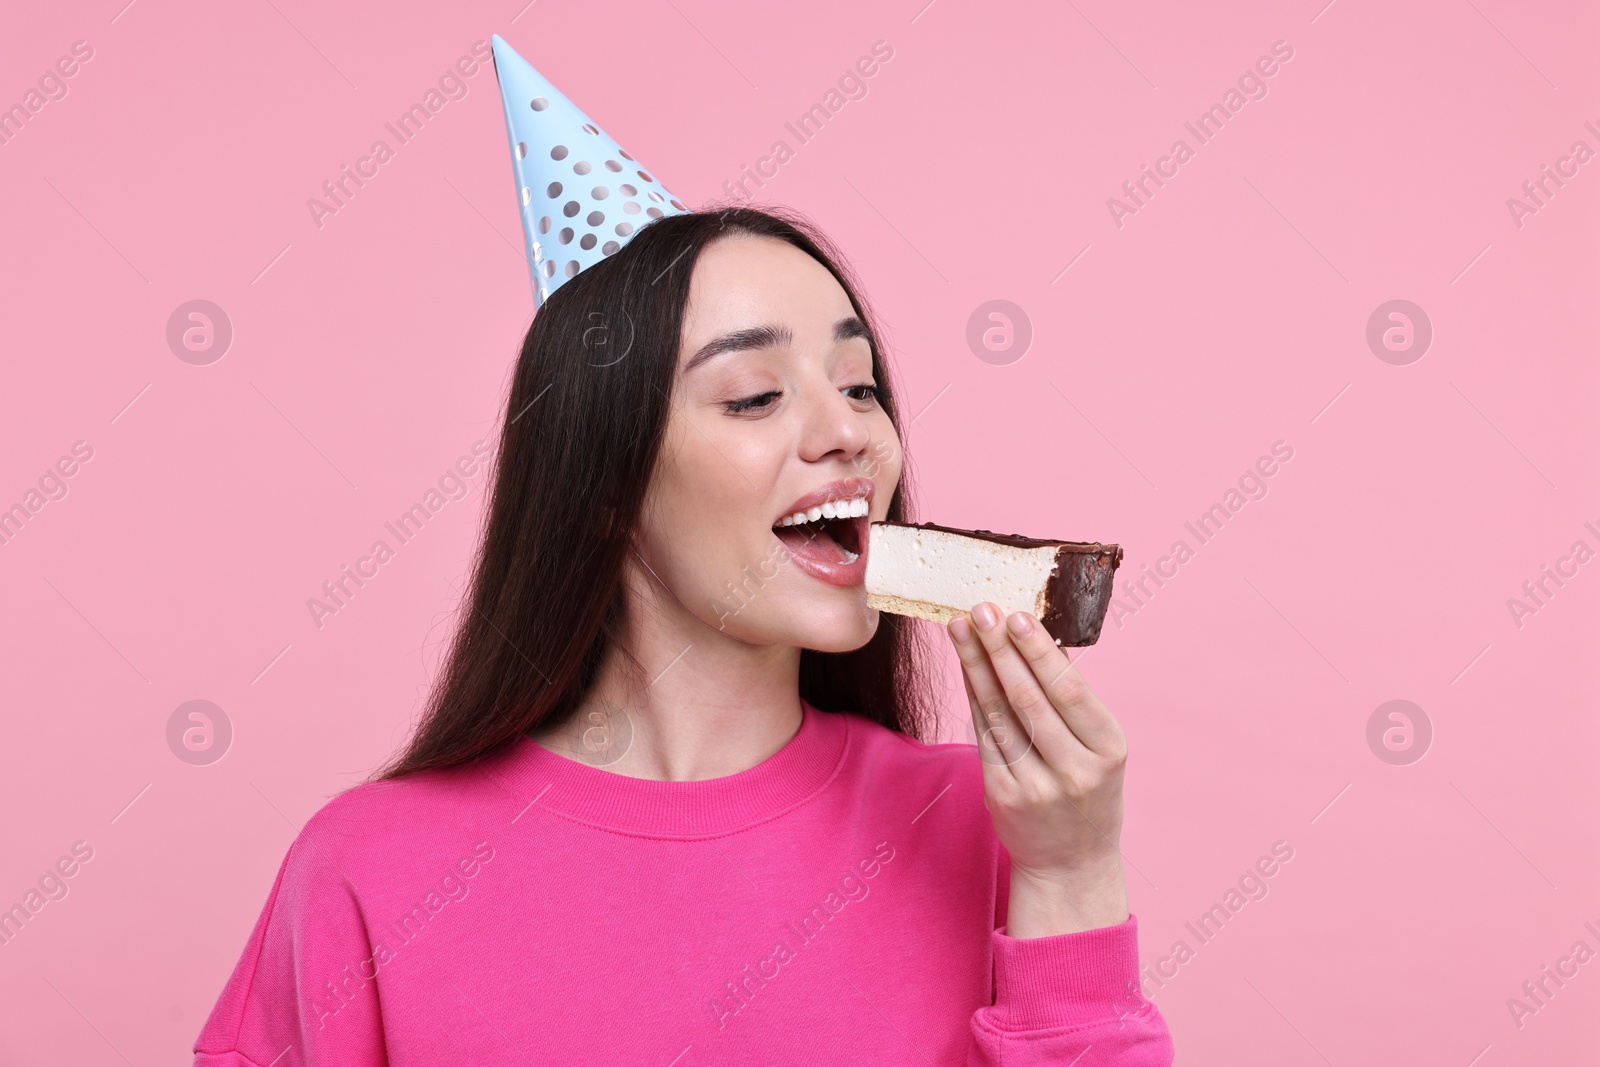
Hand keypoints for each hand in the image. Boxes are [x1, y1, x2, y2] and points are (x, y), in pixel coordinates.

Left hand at [948, 603, 1130, 935]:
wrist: (1072, 862)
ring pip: (998, 714)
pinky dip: (972, 696)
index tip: (1016, 615)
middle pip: (1028, 698)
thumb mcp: (1100, 749)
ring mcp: (1036, 786)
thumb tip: (1035, 637)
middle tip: (980, 609)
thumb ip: (1073, 704)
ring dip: (976, 665)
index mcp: (1108, 749)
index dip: (1038, 651)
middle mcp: (1074, 770)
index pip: (1068, 691)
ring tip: (960, 628)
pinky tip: (965, 667)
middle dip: (1000, 649)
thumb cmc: (1088, 791)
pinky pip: (984, 736)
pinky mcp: (1003, 796)